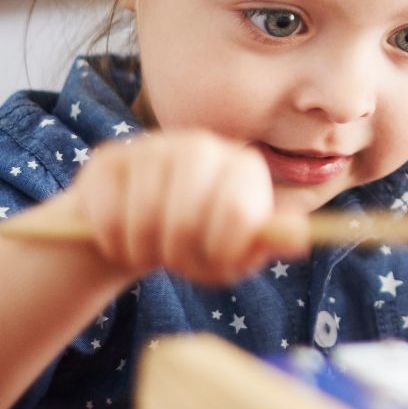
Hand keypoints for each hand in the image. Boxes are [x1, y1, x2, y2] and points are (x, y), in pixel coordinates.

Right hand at [63, 129, 301, 285]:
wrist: (141, 231)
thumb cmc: (199, 243)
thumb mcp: (235, 253)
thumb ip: (266, 244)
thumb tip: (299, 239)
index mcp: (243, 166)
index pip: (235, 212)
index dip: (221, 251)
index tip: (214, 263)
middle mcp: (202, 145)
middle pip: (186, 216)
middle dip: (178, 255)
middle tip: (176, 263)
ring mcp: (153, 146)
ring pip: (143, 215)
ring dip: (144, 251)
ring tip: (150, 252)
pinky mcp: (109, 158)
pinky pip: (108, 211)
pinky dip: (114, 241)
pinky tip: (122, 240)